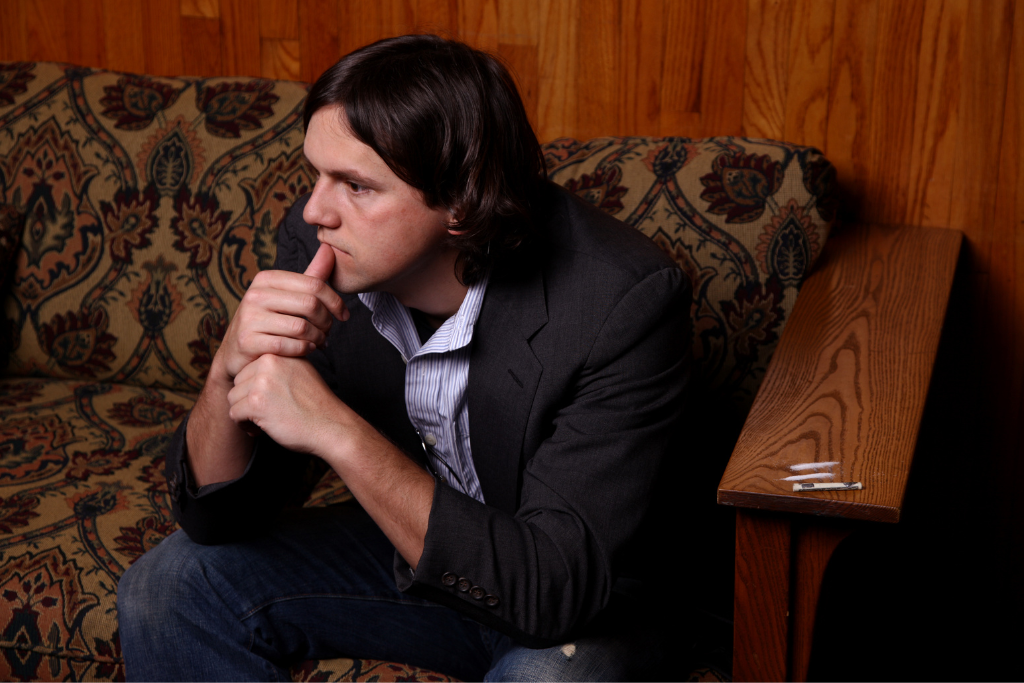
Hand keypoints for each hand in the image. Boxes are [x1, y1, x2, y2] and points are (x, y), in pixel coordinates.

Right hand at [214, 243, 348, 381]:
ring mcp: (249, 318)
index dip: (336, 301)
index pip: (314, 284)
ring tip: (320, 342)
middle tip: (329, 332)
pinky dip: (304, 350)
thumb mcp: (288, 295)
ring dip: (318, 338)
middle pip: (310, 305)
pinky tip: (308, 349)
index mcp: (267, 279)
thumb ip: (311, 275)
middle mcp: (255, 295)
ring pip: (302, 327)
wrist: (237, 351)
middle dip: (327, 321)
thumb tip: (329, 248)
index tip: (344, 315)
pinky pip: (289, 345)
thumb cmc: (270, 320)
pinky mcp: (247, 341)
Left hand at [226, 353, 346, 455]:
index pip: (249, 369)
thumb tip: (255, 371)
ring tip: (263, 422)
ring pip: (233, 398)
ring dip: (244, 414)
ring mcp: (261, 382)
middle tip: (266, 414)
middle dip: (247, 401)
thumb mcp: (301, 372)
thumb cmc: (317, 405)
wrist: (331, 426)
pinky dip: (244, 426)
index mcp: (278, 353)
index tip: (270, 401)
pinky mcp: (256, 402)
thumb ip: (280, 366)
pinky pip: (234, 414)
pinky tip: (261, 430)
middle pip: (238, 383)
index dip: (255, 389)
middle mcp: (269, 363)